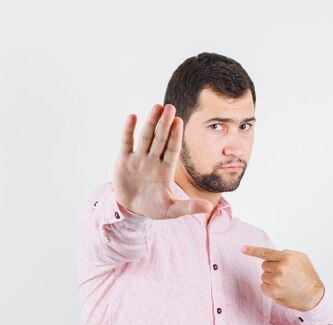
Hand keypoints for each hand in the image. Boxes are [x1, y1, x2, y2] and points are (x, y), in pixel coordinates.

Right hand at [113, 104, 212, 219]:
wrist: (131, 209)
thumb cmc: (153, 207)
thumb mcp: (172, 210)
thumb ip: (188, 207)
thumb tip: (208, 207)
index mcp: (166, 170)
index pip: (172, 149)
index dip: (175, 136)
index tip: (179, 121)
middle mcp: (153, 160)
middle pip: (160, 139)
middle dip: (165, 124)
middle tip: (170, 107)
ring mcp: (139, 159)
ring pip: (146, 137)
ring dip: (150, 122)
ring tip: (156, 107)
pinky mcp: (124, 160)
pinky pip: (126, 143)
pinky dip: (128, 130)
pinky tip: (132, 117)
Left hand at [241, 246, 324, 310]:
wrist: (313, 296)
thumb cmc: (307, 276)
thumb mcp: (301, 258)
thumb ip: (286, 254)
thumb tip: (273, 255)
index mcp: (286, 258)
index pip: (266, 253)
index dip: (252, 250)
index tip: (242, 249)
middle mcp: (280, 268)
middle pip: (264, 265)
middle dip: (272, 269)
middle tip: (285, 274)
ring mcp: (276, 281)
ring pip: (264, 276)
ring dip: (271, 279)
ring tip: (285, 283)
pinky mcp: (273, 293)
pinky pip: (263, 287)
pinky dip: (270, 288)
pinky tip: (281, 289)